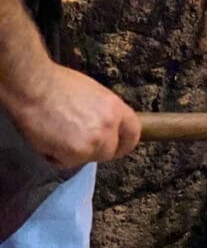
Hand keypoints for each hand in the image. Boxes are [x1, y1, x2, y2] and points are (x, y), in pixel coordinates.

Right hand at [8, 62, 140, 166]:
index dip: (124, 143)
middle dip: (95, 150)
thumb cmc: (57, 84)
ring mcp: (94, 142)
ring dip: (74, 153)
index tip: (117, 147)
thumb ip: (105, 113)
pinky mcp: (75, 153)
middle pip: (110, 151)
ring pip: (88, 158)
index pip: (133, 134)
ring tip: (57, 135)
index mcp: (116, 109)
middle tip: (76, 141)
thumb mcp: (94, 93)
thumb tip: (107, 127)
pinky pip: (67, 163)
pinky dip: (56, 156)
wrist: (33, 85)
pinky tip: (48, 139)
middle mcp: (109, 127)